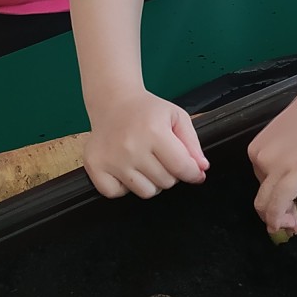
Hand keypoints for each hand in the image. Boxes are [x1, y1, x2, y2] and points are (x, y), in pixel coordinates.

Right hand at [82, 86, 207, 198]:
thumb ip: (193, 144)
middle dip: (170, 173)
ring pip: (145, 192)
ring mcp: (111, 159)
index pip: (182, 168)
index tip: (195, 172)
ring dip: (150, 182)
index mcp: (154, 132)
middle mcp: (131, 147)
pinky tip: (127, 168)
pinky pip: (117, 194)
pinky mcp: (95, 166)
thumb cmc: (147, 111)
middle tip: (162, 157)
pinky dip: (125, 186)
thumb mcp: (177, 117)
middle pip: (165, 182)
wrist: (114, 102)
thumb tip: (201, 168)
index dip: (193, 173)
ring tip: (145, 162)